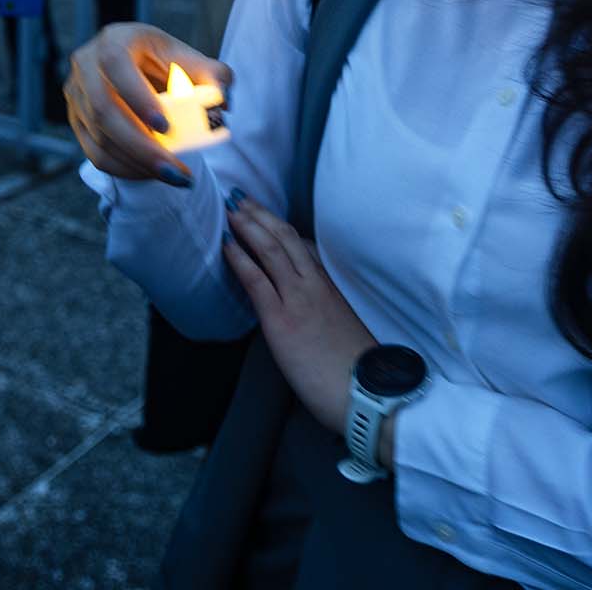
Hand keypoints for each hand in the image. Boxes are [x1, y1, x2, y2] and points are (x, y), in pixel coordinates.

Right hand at [65, 22, 230, 186]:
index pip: (114, 64)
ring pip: (99, 138)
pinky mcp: (76, 122)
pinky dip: (126, 170)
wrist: (139, 69)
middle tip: (177, 171)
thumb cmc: (166, 63)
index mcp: (114, 41)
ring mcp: (76, 95)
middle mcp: (86, 65)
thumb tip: (222, 99)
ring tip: (175, 177)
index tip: (166, 128)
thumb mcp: (189, 60)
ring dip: (138, 164)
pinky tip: (153, 175)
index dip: (136, 96)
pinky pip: (95, 154)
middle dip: (142, 147)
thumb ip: (212, 75)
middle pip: (103, 110)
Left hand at [221, 193, 373, 436]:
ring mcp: (299, 299)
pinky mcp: (282, 319)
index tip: (264, 214)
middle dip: (261, 215)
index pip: (304, 247)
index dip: (281, 227)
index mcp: (331, 288)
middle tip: (241, 198)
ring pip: (272, 250)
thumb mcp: (342, 331)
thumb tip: (307, 313)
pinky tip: (226, 246)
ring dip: (248, 226)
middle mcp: (316, 285)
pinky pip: (257, 280)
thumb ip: (324, 312)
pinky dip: (240, 258)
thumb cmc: (355, 373)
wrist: (365, 394)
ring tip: (231, 210)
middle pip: (286, 238)